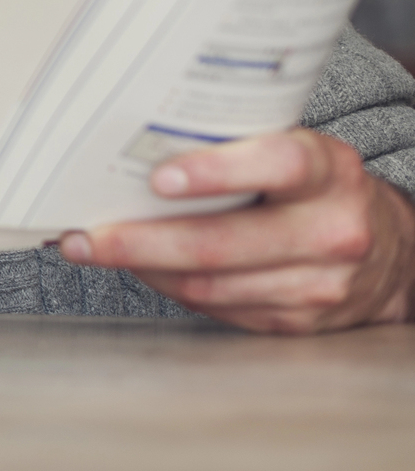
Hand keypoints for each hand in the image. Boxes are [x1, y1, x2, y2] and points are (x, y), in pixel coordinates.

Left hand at [58, 128, 414, 333]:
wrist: (389, 252)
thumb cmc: (316, 190)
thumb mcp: (294, 152)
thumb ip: (237, 148)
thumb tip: (135, 150)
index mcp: (329, 171)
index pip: (278, 164)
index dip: (216, 171)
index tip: (160, 178)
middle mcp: (331, 230)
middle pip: (223, 243)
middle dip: (141, 241)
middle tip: (86, 235)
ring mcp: (318, 284)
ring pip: (211, 284)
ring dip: (142, 268)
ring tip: (92, 249)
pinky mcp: (298, 322)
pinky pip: (217, 307)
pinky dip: (169, 287)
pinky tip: (139, 268)